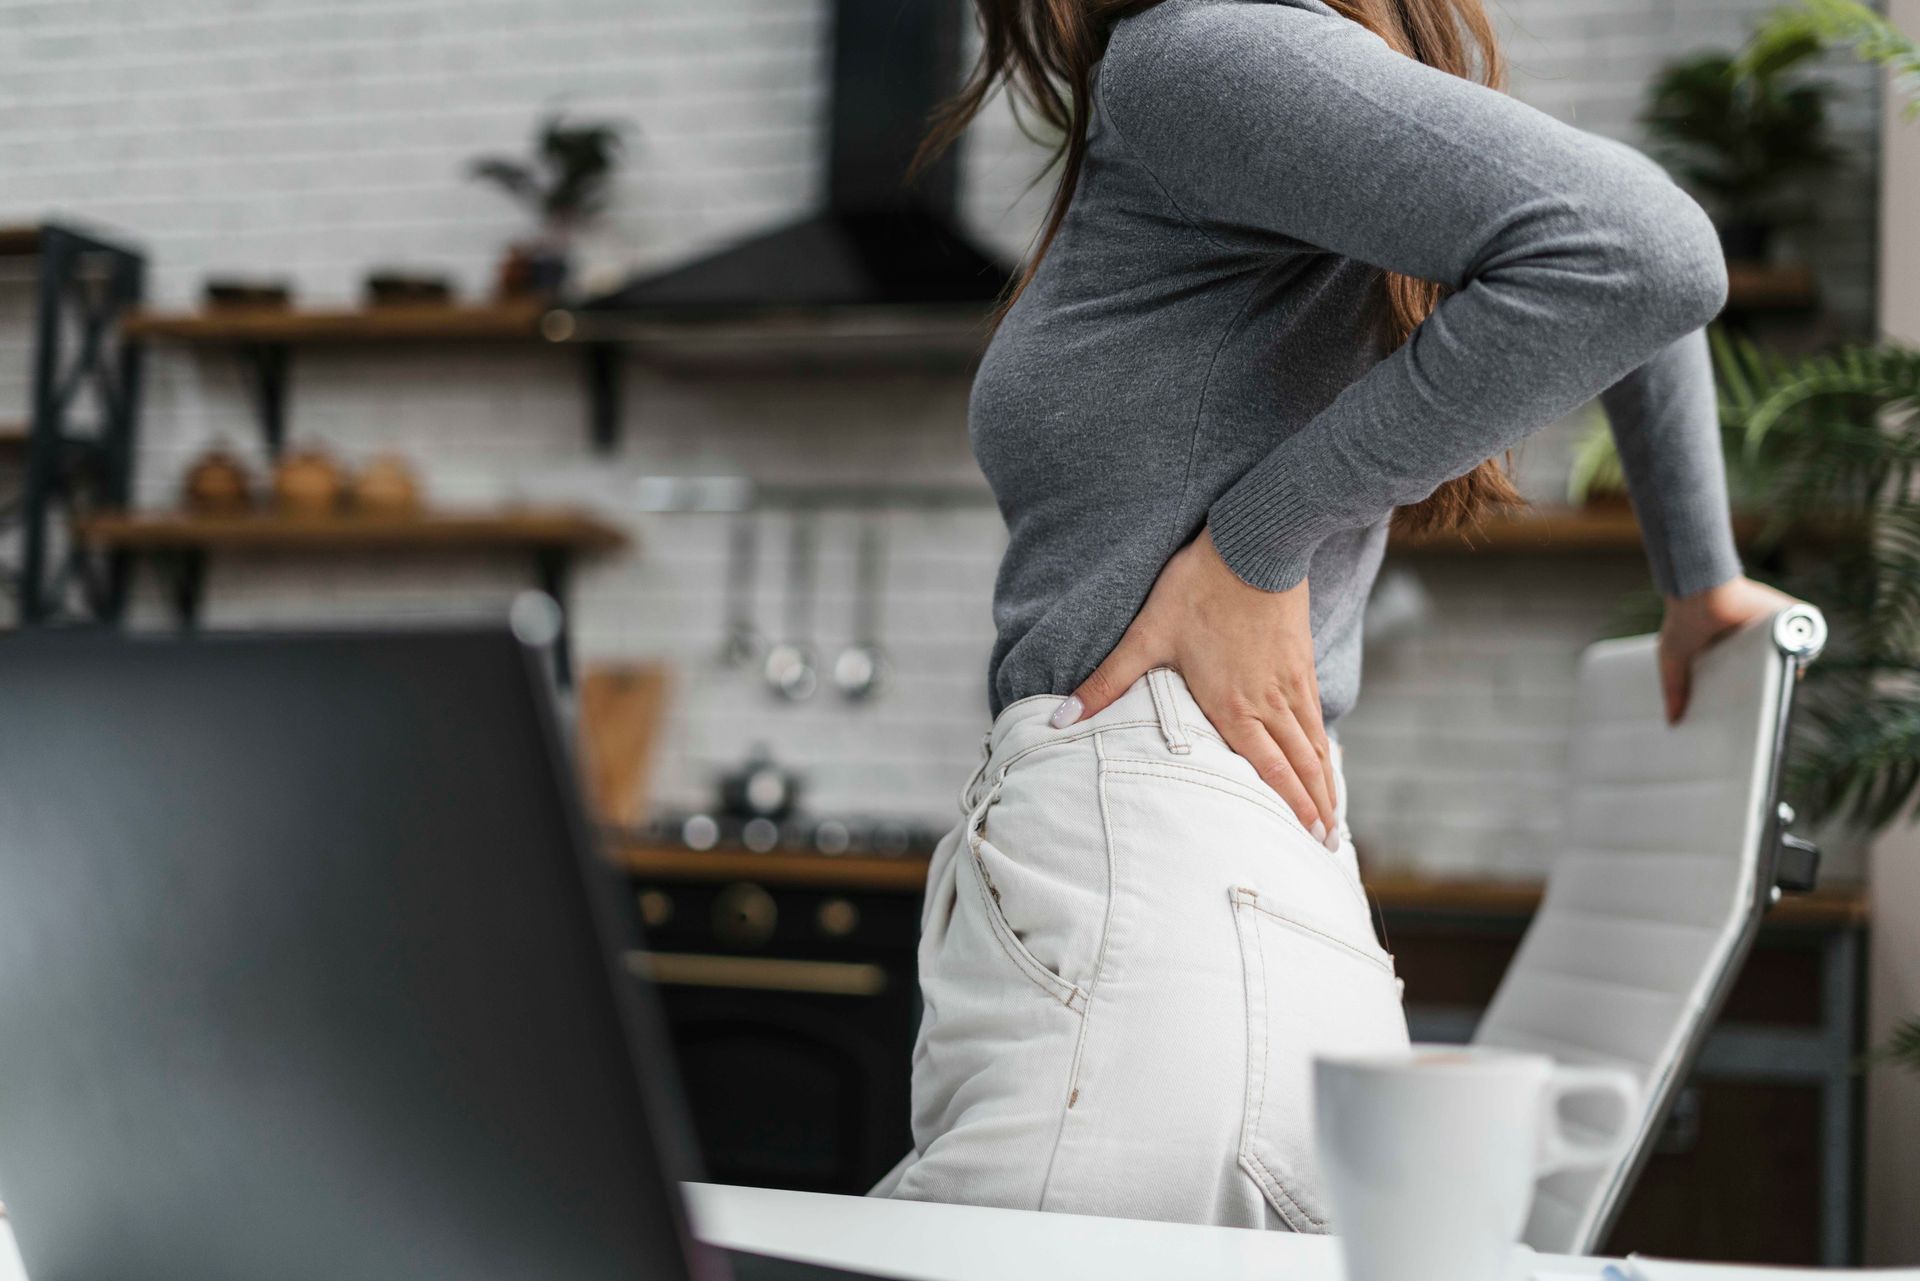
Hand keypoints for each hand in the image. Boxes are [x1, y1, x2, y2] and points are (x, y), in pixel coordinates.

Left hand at [1051, 528, 1337, 847]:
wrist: (1256, 541)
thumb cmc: (1198, 587)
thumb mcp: (1146, 634)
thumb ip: (1106, 681)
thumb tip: (1061, 718)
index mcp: (1233, 706)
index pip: (1268, 771)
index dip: (1289, 807)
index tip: (1307, 839)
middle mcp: (1269, 702)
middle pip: (1300, 767)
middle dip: (1316, 810)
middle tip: (1327, 845)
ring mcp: (1290, 683)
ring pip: (1314, 745)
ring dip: (1326, 784)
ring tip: (1333, 818)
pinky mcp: (1300, 662)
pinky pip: (1316, 716)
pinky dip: (1325, 746)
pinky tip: (1326, 758)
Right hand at [1658, 576, 1801, 722]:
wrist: (1700, 593)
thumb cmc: (1682, 620)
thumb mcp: (1673, 658)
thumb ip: (1674, 689)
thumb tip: (1672, 721)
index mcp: (1734, 648)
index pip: (1752, 675)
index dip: (1752, 693)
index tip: (1747, 714)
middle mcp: (1757, 638)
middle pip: (1775, 668)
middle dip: (1773, 686)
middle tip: (1764, 709)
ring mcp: (1775, 627)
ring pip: (1795, 655)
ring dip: (1792, 670)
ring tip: (1780, 693)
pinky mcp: (1789, 615)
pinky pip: (1810, 636)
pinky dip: (1808, 651)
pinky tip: (1796, 670)